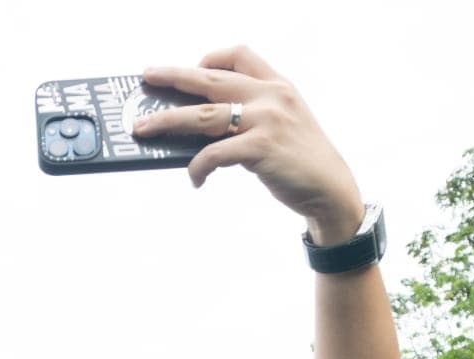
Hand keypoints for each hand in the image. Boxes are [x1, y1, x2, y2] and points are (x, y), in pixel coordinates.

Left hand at [136, 47, 362, 239]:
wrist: (331, 189)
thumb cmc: (299, 159)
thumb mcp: (282, 123)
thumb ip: (250, 114)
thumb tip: (194, 127)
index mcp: (277, 85)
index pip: (240, 54)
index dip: (211, 58)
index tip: (192, 69)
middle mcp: (271, 96)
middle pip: (210, 79)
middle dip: (173, 77)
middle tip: (148, 77)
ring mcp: (266, 120)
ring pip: (202, 115)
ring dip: (167, 122)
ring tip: (143, 129)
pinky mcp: (261, 149)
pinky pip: (214, 153)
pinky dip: (197, 166)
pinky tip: (194, 178)